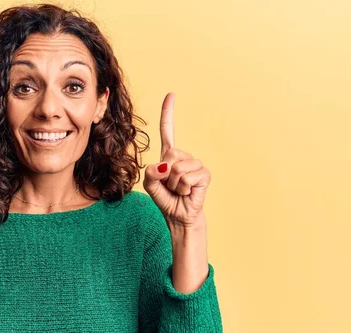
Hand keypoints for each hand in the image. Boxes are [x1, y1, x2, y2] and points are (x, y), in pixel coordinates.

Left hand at [143, 93, 210, 228]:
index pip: (168, 130)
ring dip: (173, 183)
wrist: (177, 215)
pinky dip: (182, 188)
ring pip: (177, 168)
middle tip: (169, 185)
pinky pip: (186, 177)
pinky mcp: (204, 174)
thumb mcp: (149, 184)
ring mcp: (195, 164)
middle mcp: (183, 156)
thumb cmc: (165, 198)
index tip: (171, 95)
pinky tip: (186, 192)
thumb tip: (165, 166)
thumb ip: (150, 172)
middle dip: (164, 174)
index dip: (168, 113)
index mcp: (169, 155)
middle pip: (169, 154)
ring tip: (178, 190)